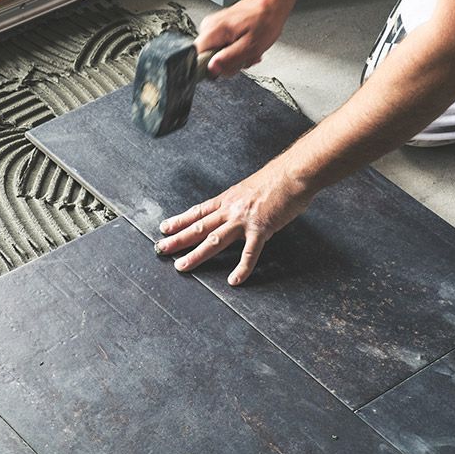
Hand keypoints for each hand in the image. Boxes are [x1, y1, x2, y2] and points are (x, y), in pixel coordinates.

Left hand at [155, 156, 312, 285]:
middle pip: (198, 226)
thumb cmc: (277, 178)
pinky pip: (249, 253)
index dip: (180, 220)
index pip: (198, 212)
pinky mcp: (261, 229)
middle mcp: (231, 209)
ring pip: (213, 240)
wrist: (294, 173)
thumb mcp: (250, 188)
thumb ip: (240, 201)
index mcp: (228, 199)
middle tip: (160, 248)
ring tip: (181, 266)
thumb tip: (236, 210)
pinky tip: (234, 280)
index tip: (164, 228)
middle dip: (177, 239)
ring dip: (196, 254)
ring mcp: (244, 220)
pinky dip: (242, 268)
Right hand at [195, 0, 297, 75]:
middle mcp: (209, 28)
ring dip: (233, 58)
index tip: (228, 65)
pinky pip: (221, 48)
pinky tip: (244, 46)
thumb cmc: (264, 20)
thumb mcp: (250, 46)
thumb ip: (229, 59)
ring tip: (247, 50)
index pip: (198, 59)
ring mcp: (213, 28)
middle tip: (243, 57)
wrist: (271, 5)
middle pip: (209, 59)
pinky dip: (234, 51)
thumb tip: (212, 69)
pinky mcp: (219, 29)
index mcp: (213, 31)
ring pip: (216, 55)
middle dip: (228, 63)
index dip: (213, 68)